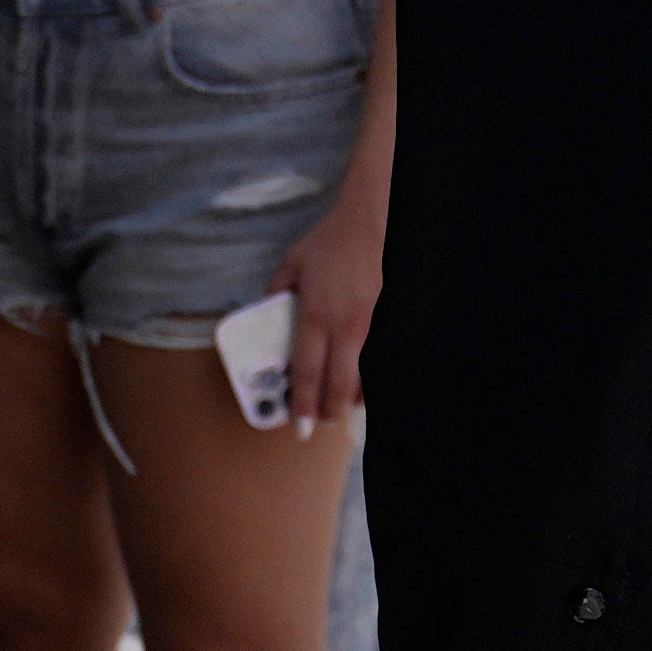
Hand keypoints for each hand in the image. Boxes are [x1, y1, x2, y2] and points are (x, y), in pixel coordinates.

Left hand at [258, 194, 386, 424]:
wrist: (370, 223)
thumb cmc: (329, 242)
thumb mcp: (290, 264)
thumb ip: (276, 292)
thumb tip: (267, 315)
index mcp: (315, 316)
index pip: (308, 372)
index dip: (304, 404)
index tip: (300, 427)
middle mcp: (343, 327)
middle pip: (338, 384)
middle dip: (329, 412)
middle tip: (319, 425)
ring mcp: (368, 325)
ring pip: (362, 377)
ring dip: (349, 398)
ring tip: (338, 408)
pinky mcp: (384, 320)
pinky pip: (376, 359)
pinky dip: (368, 378)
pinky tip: (360, 385)